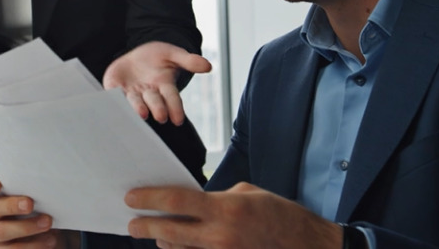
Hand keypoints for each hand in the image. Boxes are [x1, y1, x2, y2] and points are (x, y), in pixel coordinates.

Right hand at [0, 173, 71, 248]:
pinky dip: (33, 245)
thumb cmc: (38, 206)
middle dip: (11, 205)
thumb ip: (30, 185)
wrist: (49, 234)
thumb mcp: (32, 192)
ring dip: (26, 226)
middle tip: (30, 204)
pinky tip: (49, 239)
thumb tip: (46, 178)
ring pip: (2, 231)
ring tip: (47, 222)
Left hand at [103, 41, 211, 124]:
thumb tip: (208, 66)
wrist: (138, 56)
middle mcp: (148, 93)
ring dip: (138, 108)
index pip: (172, 98)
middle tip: (160, 116)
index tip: (178, 120)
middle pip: (154, 102)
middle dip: (157, 108)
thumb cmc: (157, 57)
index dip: (175, 108)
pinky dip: (114, 98)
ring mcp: (132, 92)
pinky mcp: (115, 87)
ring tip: (142, 113)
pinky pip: (114, 94)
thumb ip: (188, 60)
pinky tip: (114, 101)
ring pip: (135, 102)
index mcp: (164, 85)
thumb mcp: (173, 54)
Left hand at [126, 182, 341, 248]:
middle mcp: (221, 235)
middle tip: (132, 223)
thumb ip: (215, 199)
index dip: (149, 199)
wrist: (307, 245)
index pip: (176, 202)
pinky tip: (177, 245)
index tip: (131, 198)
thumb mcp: (247, 194)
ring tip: (155, 234)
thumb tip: (191, 206)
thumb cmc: (279, 214)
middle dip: (146, 227)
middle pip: (170, 233)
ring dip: (164, 242)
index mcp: (225, 208)